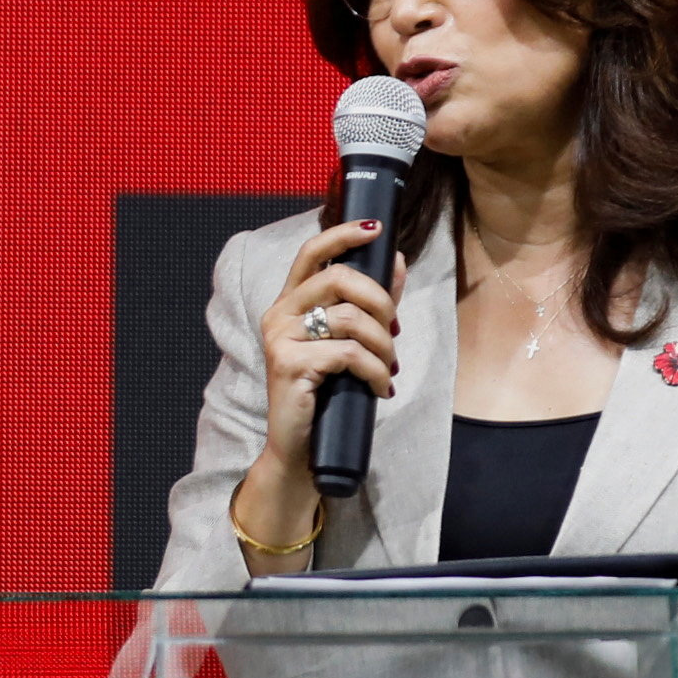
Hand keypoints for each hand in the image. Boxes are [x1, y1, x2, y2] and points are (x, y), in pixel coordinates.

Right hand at [257, 214, 404, 443]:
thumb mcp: (350, 342)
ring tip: (389, 368)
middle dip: (379, 300)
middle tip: (395, 328)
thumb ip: (370, 301)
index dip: (343, 235)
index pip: (311, 252)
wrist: (300, 448)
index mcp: (290, 303)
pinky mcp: (288, 364)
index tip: (376, 229)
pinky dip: (374, 370)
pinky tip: (380, 388)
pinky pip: (348, 353)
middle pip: (338, 279)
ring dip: (382, 344)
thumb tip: (398, 260)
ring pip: (349, 319)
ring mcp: (280, 339)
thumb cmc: (326, 394)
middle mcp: (279, 314)